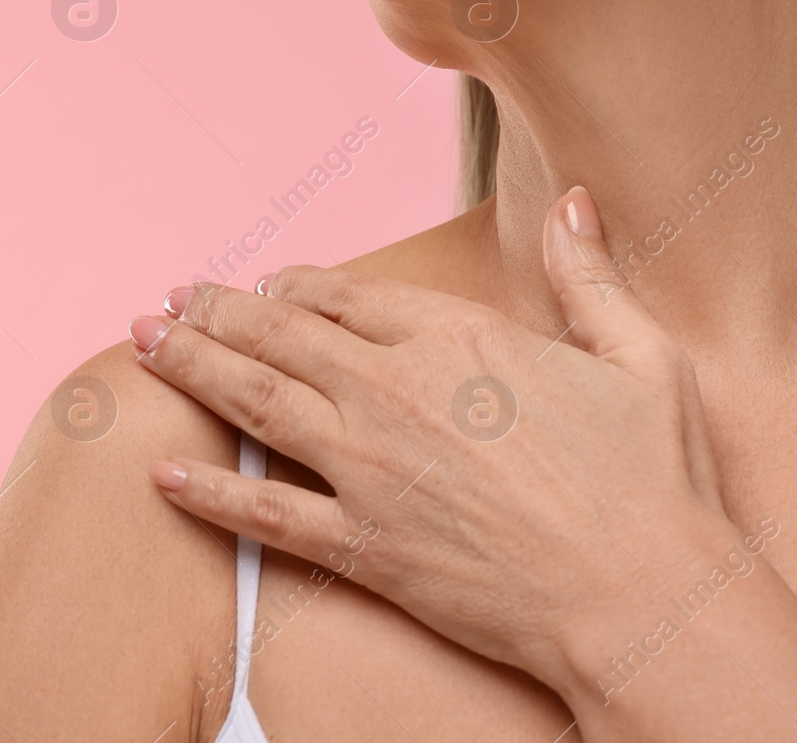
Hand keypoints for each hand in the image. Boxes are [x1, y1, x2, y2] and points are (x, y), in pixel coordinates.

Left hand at [129, 186, 738, 690]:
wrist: (638, 595)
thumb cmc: (651, 478)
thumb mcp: (639, 355)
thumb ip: (589, 275)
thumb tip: (571, 201)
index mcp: (460, 340)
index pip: (349, 296)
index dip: (296, 285)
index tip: (266, 282)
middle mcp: (398, 394)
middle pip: (283, 337)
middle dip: (218, 313)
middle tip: (172, 302)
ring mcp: (372, 472)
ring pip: (257, 404)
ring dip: (193, 370)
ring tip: (145, 348)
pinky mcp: (365, 548)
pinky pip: (265, 515)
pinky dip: (209, 492)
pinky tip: (164, 475)